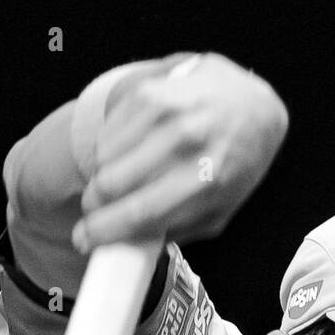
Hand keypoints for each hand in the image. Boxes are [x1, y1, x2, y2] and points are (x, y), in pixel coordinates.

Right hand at [72, 52, 289, 251]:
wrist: (251, 105)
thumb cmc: (234, 163)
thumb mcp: (219, 209)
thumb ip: (178, 230)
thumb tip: (128, 243)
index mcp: (209, 179)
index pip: (143, 211)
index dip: (104, 230)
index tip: (83, 239)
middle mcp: (189, 140)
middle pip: (113, 183)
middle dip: (94, 204)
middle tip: (96, 209)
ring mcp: (168, 110)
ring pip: (103, 157)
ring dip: (102, 175)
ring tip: (121, 179)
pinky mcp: (151, 90)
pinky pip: (108, 132)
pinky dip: (109, 150)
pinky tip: (129, 152)